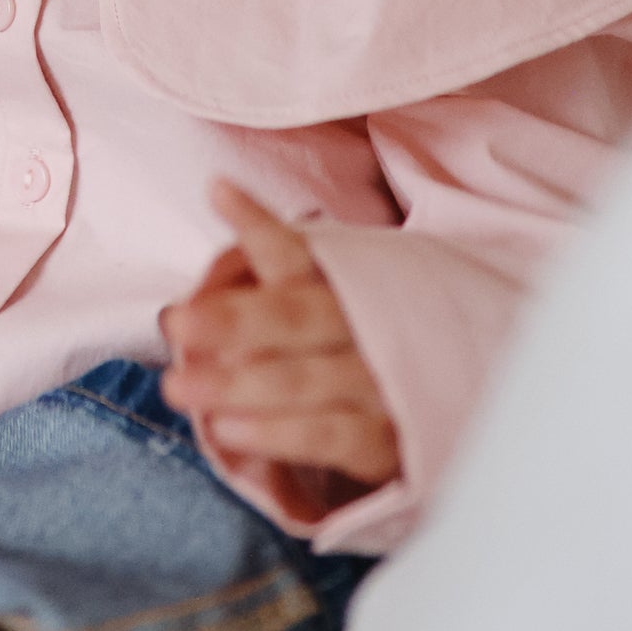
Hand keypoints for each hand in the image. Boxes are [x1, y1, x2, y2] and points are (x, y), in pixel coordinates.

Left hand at [160, 179, 399, 513]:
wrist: (454, 400)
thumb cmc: (358, 346)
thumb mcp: (321, 301)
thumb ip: (261, 291)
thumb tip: (179, 297)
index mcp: (343, 283)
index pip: (295, 250)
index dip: (257, 224)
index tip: (217, 191)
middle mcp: (365, 325)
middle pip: (297, 316)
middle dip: (234, 319)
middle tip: (178, 323)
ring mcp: (382, 382)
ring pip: (306, 379)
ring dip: (239, 383)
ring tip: (181, 386)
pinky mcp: (389, 439)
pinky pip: (332, 436)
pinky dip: (280, 434)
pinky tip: (229, 430)